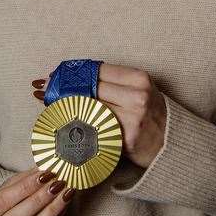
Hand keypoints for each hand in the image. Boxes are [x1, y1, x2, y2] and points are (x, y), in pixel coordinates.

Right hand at [0, 166, 72, 215]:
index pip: (1, 201)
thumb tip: (47, 168)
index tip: (44, 174)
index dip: (24, 188)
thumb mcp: (9, 185)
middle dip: (39, 200)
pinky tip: (64, 203)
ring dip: (52, 210)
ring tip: (66, 192)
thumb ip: (25, 179)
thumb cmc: (5, 198)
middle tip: (58, 183)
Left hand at [32, 63, 165, 168]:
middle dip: (63, 88)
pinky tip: (61, 124)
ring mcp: (131, 118)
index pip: (97, 70)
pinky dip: (75, 126)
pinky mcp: (124, 139)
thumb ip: (113, 83)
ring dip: (63, 106)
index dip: (73, 72)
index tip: (54, 75)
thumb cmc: (152, 115)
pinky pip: (93, 130)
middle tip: (42, 88)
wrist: (172, 146)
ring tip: (47, 104)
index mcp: (139, 78)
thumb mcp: (140, 90)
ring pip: (88, 108)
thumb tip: (74, 77)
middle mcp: (136, 96)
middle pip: (89, 88)